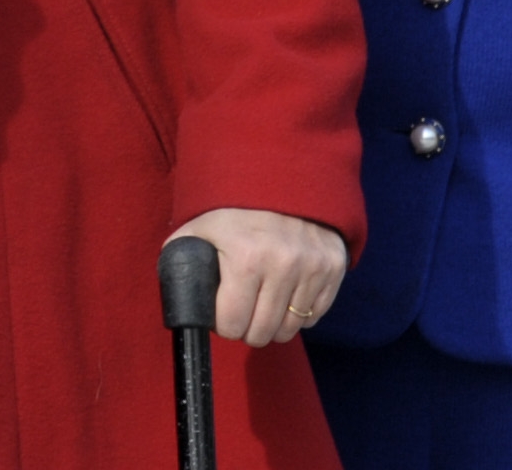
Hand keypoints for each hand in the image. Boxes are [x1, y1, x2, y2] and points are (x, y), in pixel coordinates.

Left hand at [166, 207, 348, 348]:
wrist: (282, 177)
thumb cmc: (234, 208)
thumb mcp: (202, 227)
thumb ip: (182, 259)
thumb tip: (177, 296)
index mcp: (246, 257)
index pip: (232, 324)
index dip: (223, 324)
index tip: (222, 315)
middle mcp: (283, 264)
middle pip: (261, 333)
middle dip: (246, 330)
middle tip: (241, 314)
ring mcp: (313, 267)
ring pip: (289, 330)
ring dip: (272, 326)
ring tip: (261, 307)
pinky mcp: (333, 268)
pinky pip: (313, 317)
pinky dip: (297, 314)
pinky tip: (284, 296)